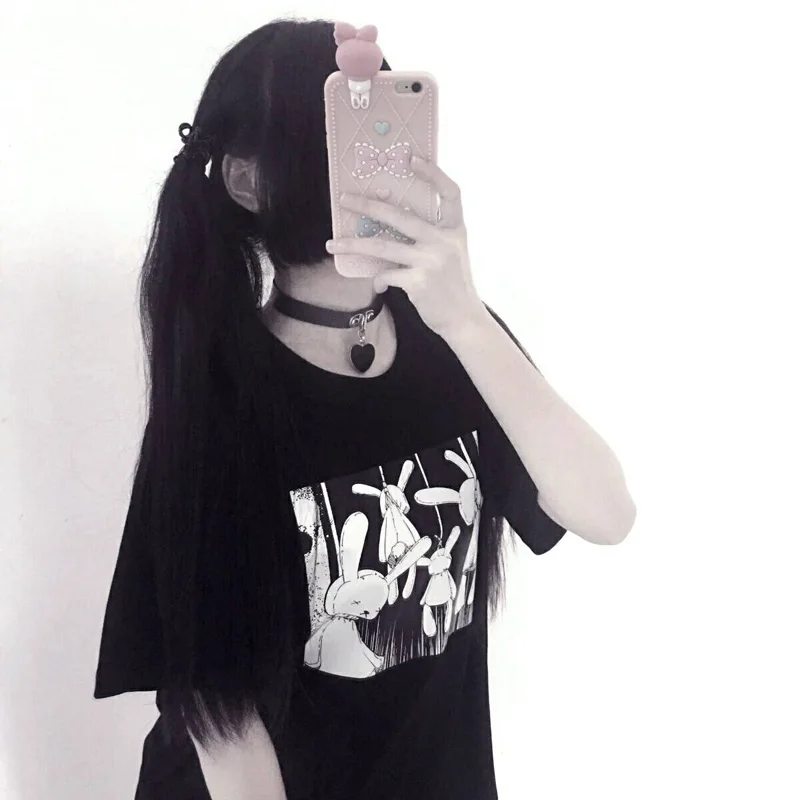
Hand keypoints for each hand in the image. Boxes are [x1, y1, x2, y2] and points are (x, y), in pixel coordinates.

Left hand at [325, 156, 488, 339]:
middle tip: (345, 199)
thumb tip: (392, 225)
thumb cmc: (453, 286)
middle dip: (368, 205)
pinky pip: (386, 274)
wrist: (464, 320)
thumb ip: (430, 238)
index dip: (433, 174)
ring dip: (354, 244)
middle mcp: (444, 241)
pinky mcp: (419, 282)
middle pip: (400, 216)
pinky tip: (378, 285)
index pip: (450, 193)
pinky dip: (378, 280)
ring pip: (382, 246)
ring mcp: (431, 261)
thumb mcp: (452, 254)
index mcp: (455, 230)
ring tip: (333, 243)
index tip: (413, 158)